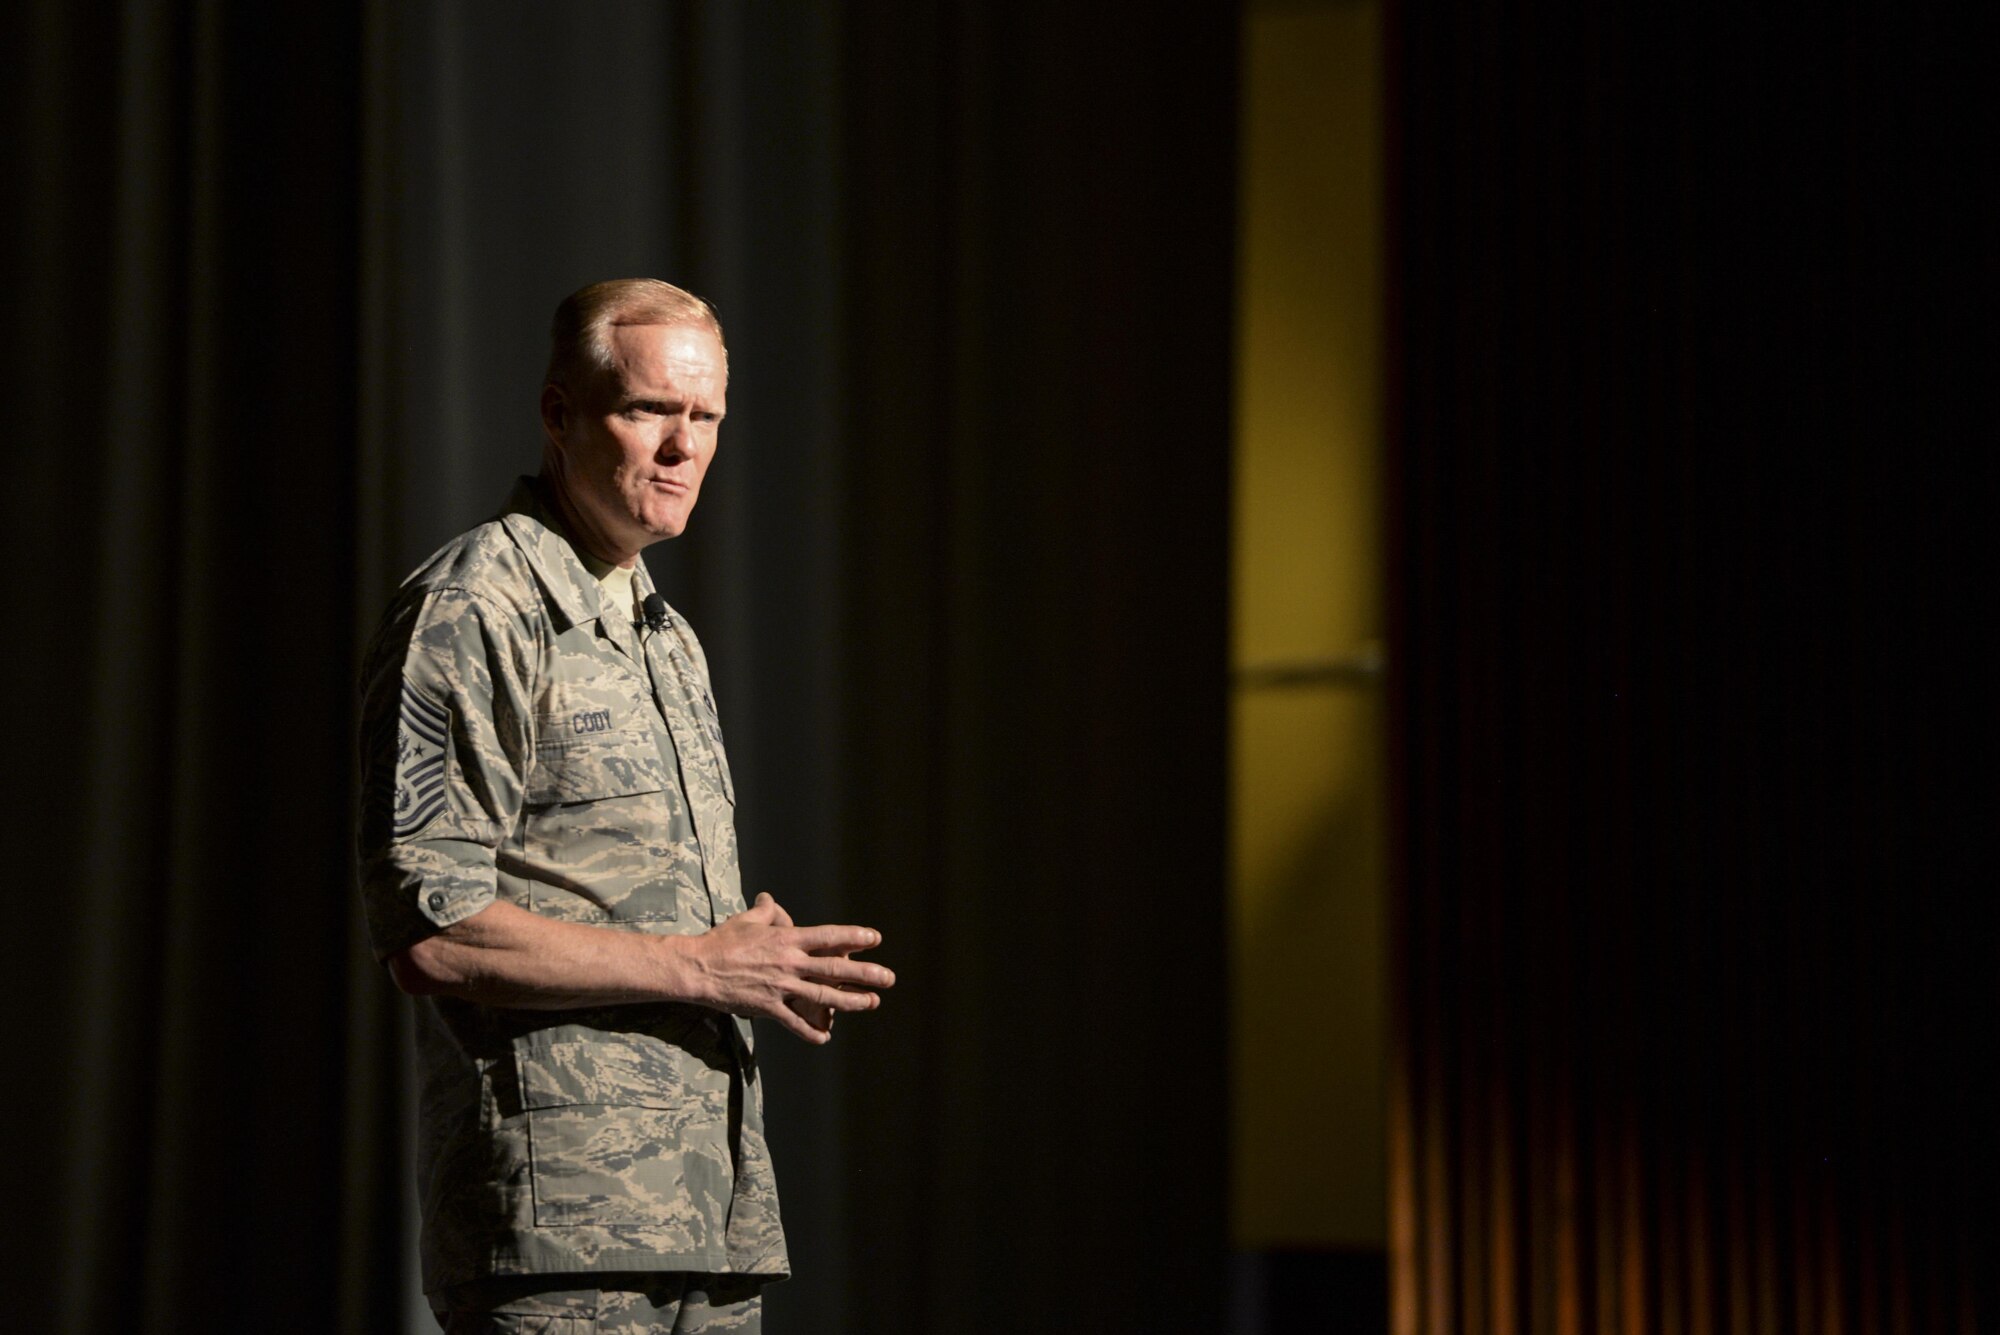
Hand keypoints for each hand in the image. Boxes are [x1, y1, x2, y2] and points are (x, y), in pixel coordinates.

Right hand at [683, 893, 893, 1043]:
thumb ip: (765, 912)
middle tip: (888, 978)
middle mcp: (789, 963)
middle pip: (834, 969)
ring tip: (871, 1002)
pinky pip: (794, 1022)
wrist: (698, 968)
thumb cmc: (722, 941)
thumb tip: (770, 900)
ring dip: (850, 1001)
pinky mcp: (768, 1007)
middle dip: (865, 974)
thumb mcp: (746, 921)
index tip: (875, 939)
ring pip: (822, 996)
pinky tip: (826, 1038)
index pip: (828, 937)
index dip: (854, 937)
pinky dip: (810, 1032)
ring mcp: (780, 986)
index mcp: (787, 940)